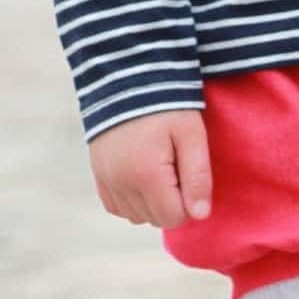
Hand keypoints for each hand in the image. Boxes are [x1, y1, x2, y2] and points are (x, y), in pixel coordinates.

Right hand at [90, 110, 211, 227]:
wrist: (127, 79)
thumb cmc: (167, 106)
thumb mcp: (191, 135)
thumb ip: (198, 176)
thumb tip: (200, 215)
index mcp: (146, 175)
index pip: (174, 218)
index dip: (189, 202)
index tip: (189, 175)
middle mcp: (121, 183)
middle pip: (155, 220)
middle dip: (172, 202)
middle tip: (176, 168)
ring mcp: (106, 180)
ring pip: (136, 216)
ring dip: (152, 203)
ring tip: (160, 169)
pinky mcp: (98, 175)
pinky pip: (117, 207)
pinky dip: (133, 200)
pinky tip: (143, 177)